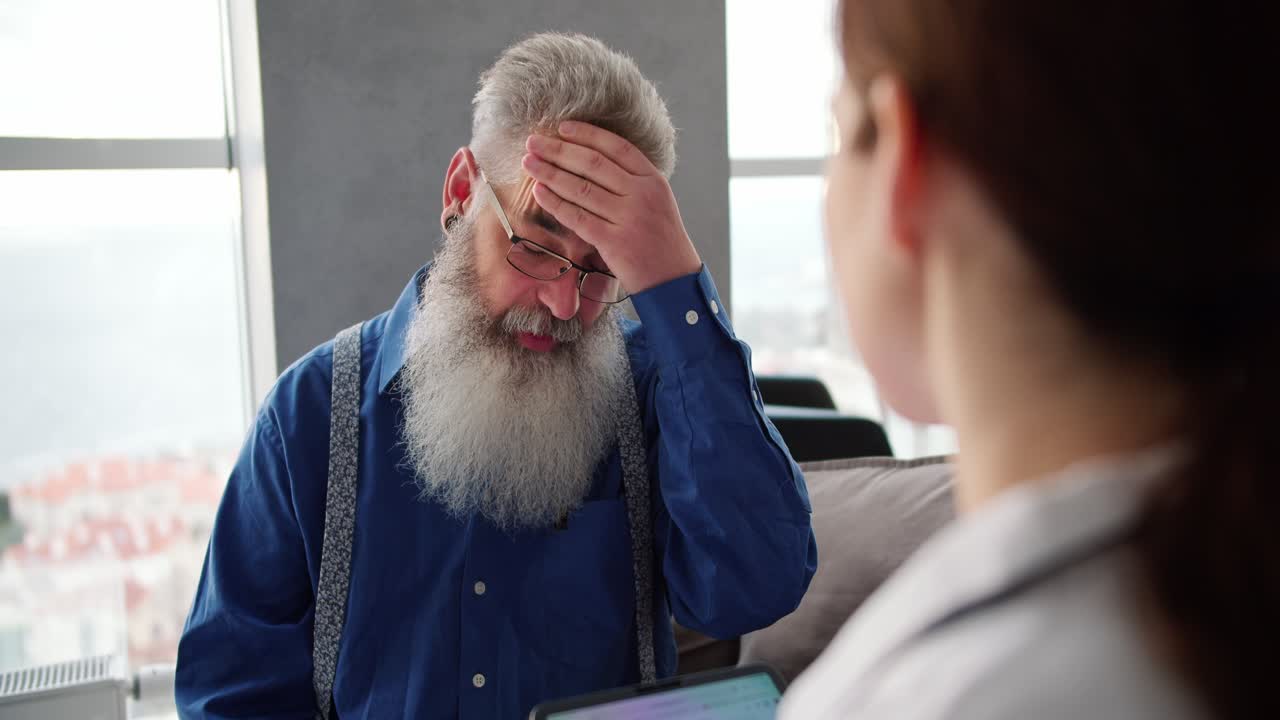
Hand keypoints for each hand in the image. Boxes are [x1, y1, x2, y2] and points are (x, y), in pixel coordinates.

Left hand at [522, 121, 702, 294]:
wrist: (675, 280)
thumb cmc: (661, 240)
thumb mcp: (657, 201)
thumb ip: (632, 181)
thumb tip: (590, 161)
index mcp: (652, 179)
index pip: (616, 147)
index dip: (587, 134)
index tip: (562, 128)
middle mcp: (641, 194)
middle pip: (593, 163)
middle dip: (558, 149)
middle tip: (533, 141)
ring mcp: (628, 218)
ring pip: (581, 188)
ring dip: (550, 173)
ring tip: (528, 162)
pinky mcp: (614, 242)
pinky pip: (578, 217)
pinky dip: (556, 203)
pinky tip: (540, 192)